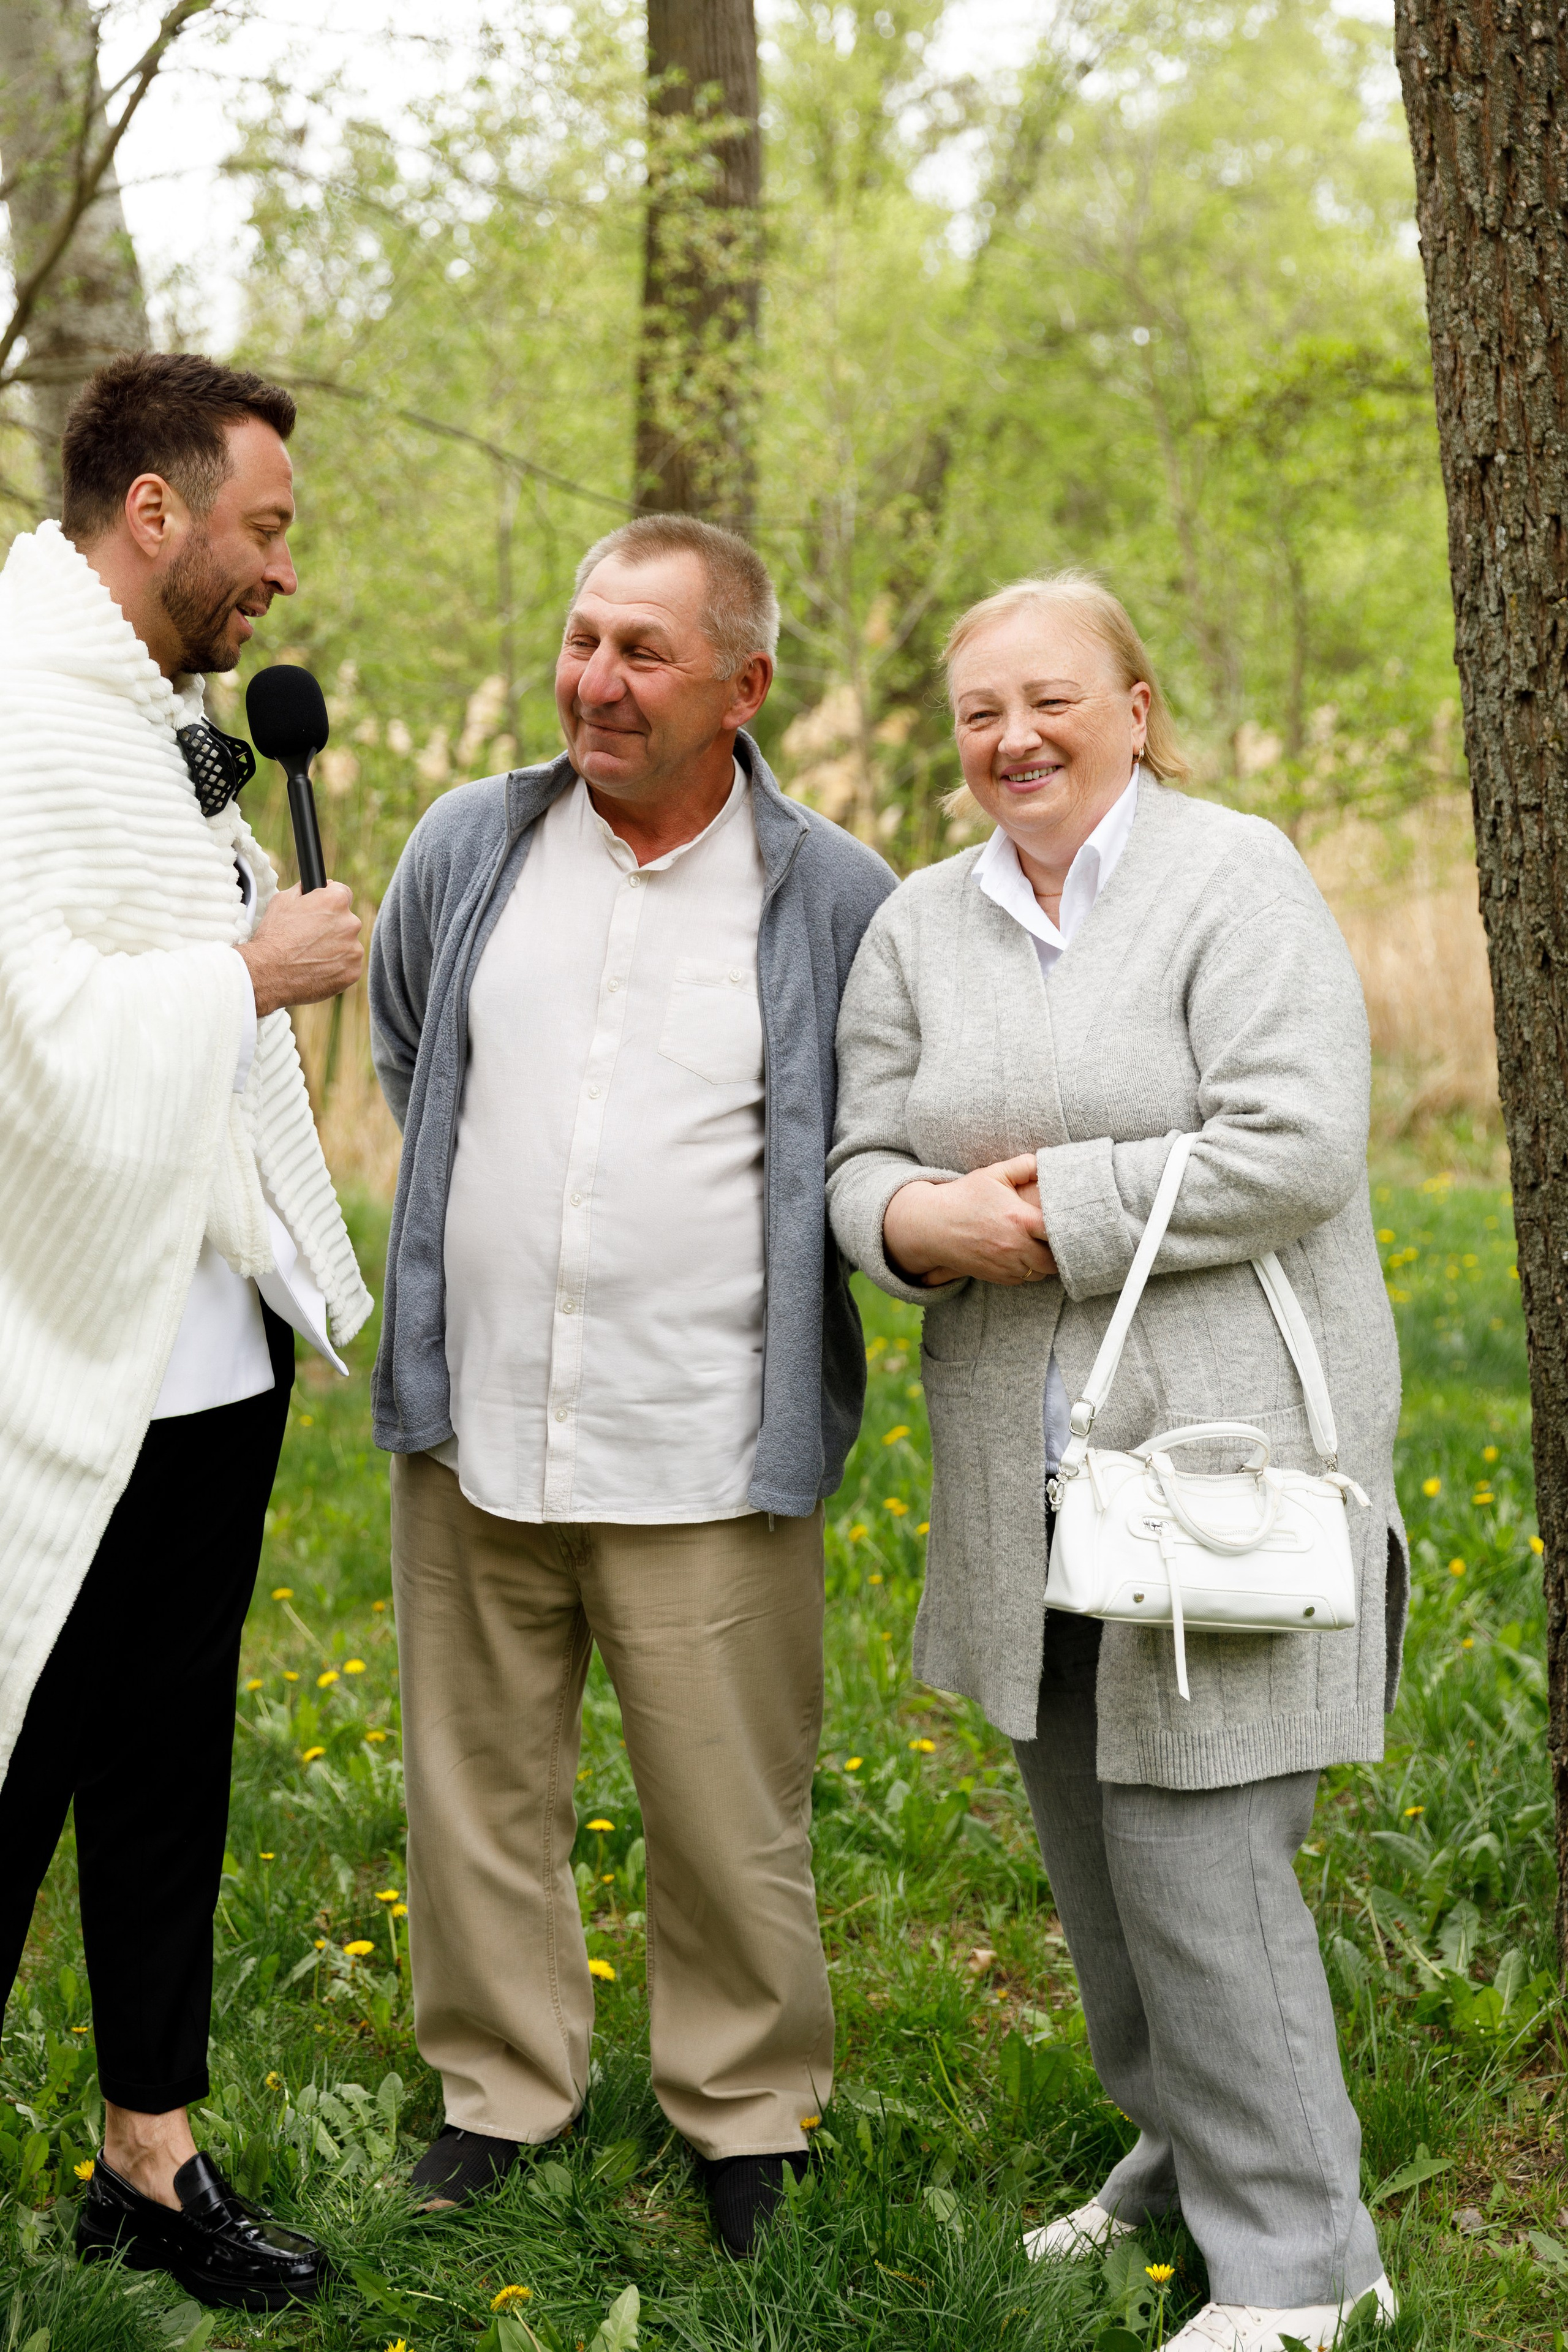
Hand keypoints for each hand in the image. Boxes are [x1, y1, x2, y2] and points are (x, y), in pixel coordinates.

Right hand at [237, 882, 362, 1017]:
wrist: (269, 973)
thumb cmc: (274, 936)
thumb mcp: (283, 901)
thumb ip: (303, 890)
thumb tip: (313, 887)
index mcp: (335, 902)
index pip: (343, 893)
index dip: (330, 900)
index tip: (323, 910)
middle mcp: (350, 924)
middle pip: (346, 921)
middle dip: (333, 927)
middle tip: (311, 937)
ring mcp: (354, 950)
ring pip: (348, 945)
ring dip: (336, 949)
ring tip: (311, 956)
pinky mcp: (352, 972)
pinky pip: (348, 967)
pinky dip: (336, 968)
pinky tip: (317, 969)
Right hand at [883, 1154, 1056, 1287]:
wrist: (930, 1226)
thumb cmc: (964, 1197)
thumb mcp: (993, 1174)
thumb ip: (1023, 1165)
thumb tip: (1047, 1162)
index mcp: (1020, 1220)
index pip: (1059, 1233)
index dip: (1070, 1229)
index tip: (1070, 1222)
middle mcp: (1016, 1247)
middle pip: (1055, 1259)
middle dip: (1059, 1250)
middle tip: (1059, 1237)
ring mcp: (1006, 1265)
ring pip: (1041, 1272)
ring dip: (1044, 1262)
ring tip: (1041, 1246)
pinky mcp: (997, 1277)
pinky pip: (1023, 1279)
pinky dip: (1027, 1270)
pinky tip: (1023, 1255)